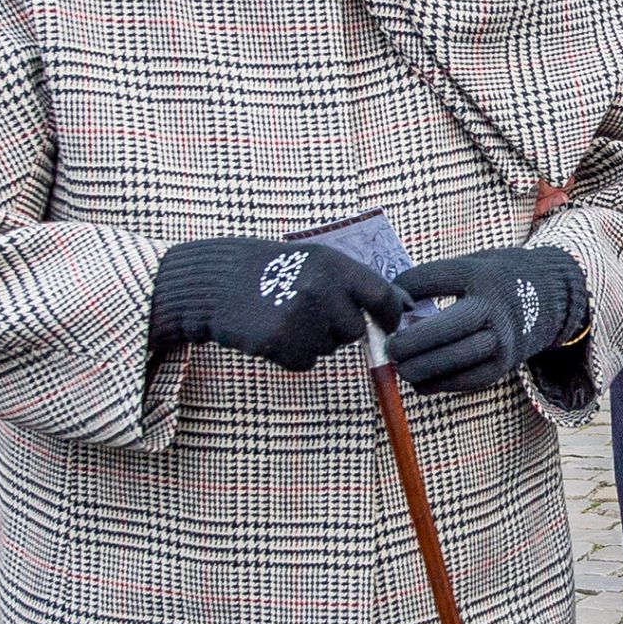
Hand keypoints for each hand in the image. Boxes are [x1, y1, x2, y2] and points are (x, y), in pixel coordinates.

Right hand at [149, 238, 405, 369]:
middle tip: (304, 309)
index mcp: (334, 263)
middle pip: (354, 330)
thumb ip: (357, 283)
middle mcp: (322, 287)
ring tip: (282, 315)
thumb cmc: (271, 271)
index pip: (382, 296)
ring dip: (311, 340)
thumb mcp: (316, 262)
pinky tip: (271, 331)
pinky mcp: (281, 341)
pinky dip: (289, 354)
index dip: (389, 316)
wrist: (216, 282)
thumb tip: (406, 306)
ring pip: (328, 348)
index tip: (387, 325)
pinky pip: (304, 361)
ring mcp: (301, 315)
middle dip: (336, 328)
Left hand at [388, 247, 587, 395]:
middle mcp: (493, 308)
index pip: (429, 281)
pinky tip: (421, 381)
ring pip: (453, 359)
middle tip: (390, 347)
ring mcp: (501, 339)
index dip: (400, 294)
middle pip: (443, 328)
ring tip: (402, 366)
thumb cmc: (494, 280)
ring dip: (420, 367)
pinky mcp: (502, 366)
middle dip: (409, 342)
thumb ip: (434, 280)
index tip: (388, 306)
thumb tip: (391, 306)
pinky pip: (465, 381)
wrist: (547, 296)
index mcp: (480, 275)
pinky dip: (438, 384)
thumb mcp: (470, 265)